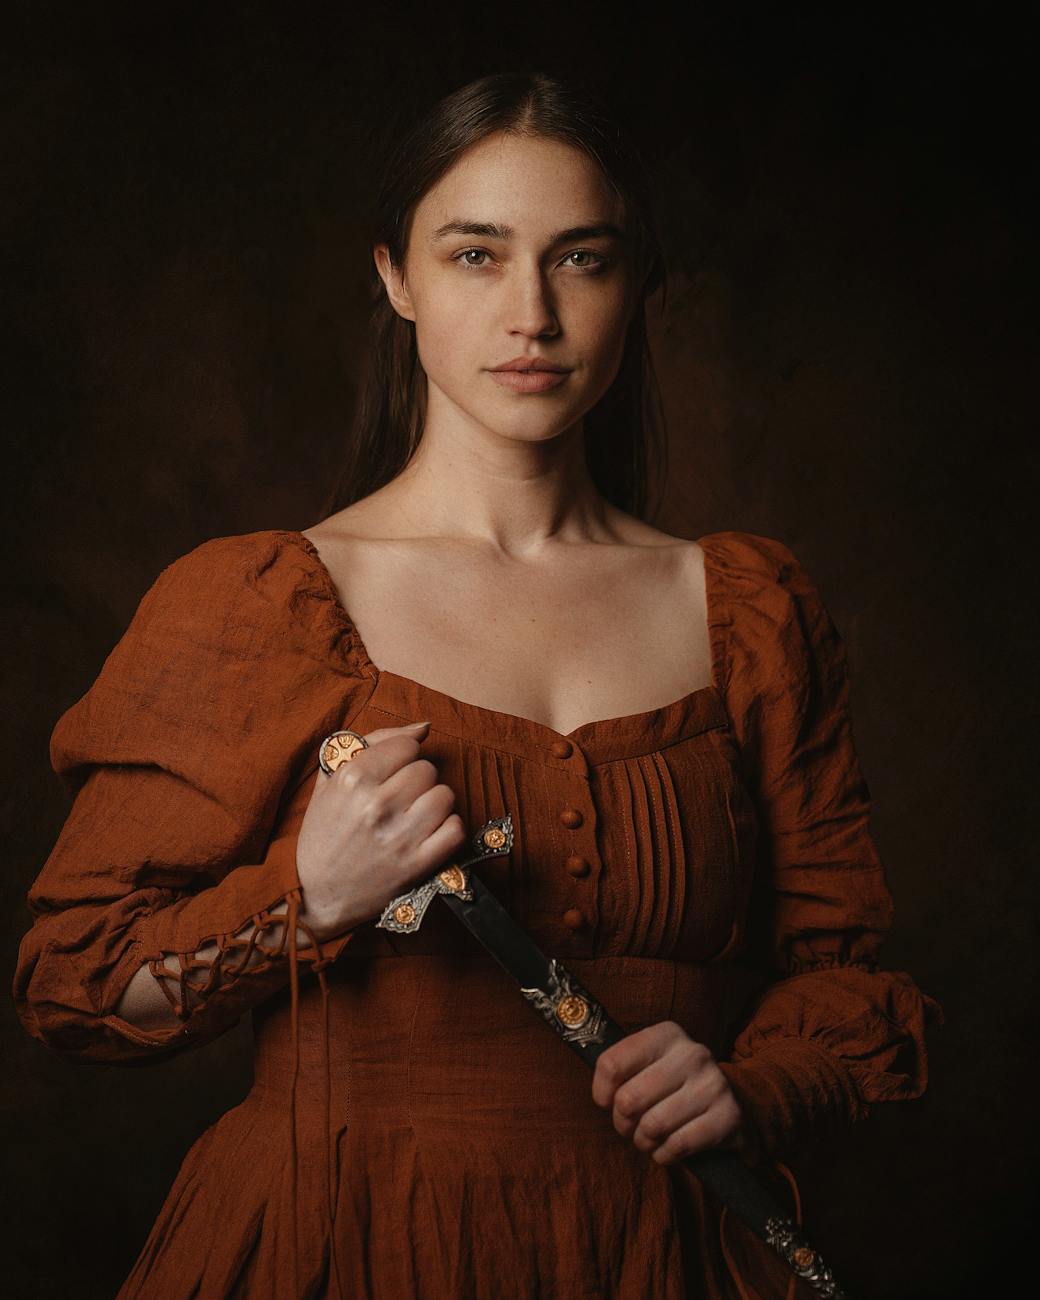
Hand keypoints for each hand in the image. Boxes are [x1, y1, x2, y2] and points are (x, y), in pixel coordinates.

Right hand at [296, 721, 467, 939]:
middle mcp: (377, 805)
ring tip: (414, 815)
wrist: (317, 895)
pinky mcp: (417, 864)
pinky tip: (428, 833)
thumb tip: (422, 728)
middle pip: (427, 770)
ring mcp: (399, 836)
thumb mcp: (331, 782)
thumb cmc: (324, 835)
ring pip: (445, 795)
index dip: (402, 757)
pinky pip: (455, 829)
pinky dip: (447, 829)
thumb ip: (373, 743)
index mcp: (353, 780)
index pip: (406, 746)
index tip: (391, 773)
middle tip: (399, 799)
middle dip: (417, 781)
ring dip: (434, 803)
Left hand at [591, 1020, 743, 1163]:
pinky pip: (677, 1145)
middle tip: (630, 1126)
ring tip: (650, 1138)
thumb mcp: (649, 1064)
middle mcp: (692, 1053)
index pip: (612, 1063)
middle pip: (629, 1099)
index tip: (607, 1102)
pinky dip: (665, 1155)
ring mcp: (712, 1084)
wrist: (736, 1101)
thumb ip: (621, 1071)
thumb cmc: (675, 1086)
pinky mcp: (728, 1116)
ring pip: (652, 1126)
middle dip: (622, 1123)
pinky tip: (668, 1148)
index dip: (602, 1091)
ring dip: (644, 1142)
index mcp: (667, 1035)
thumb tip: (603, 1097)